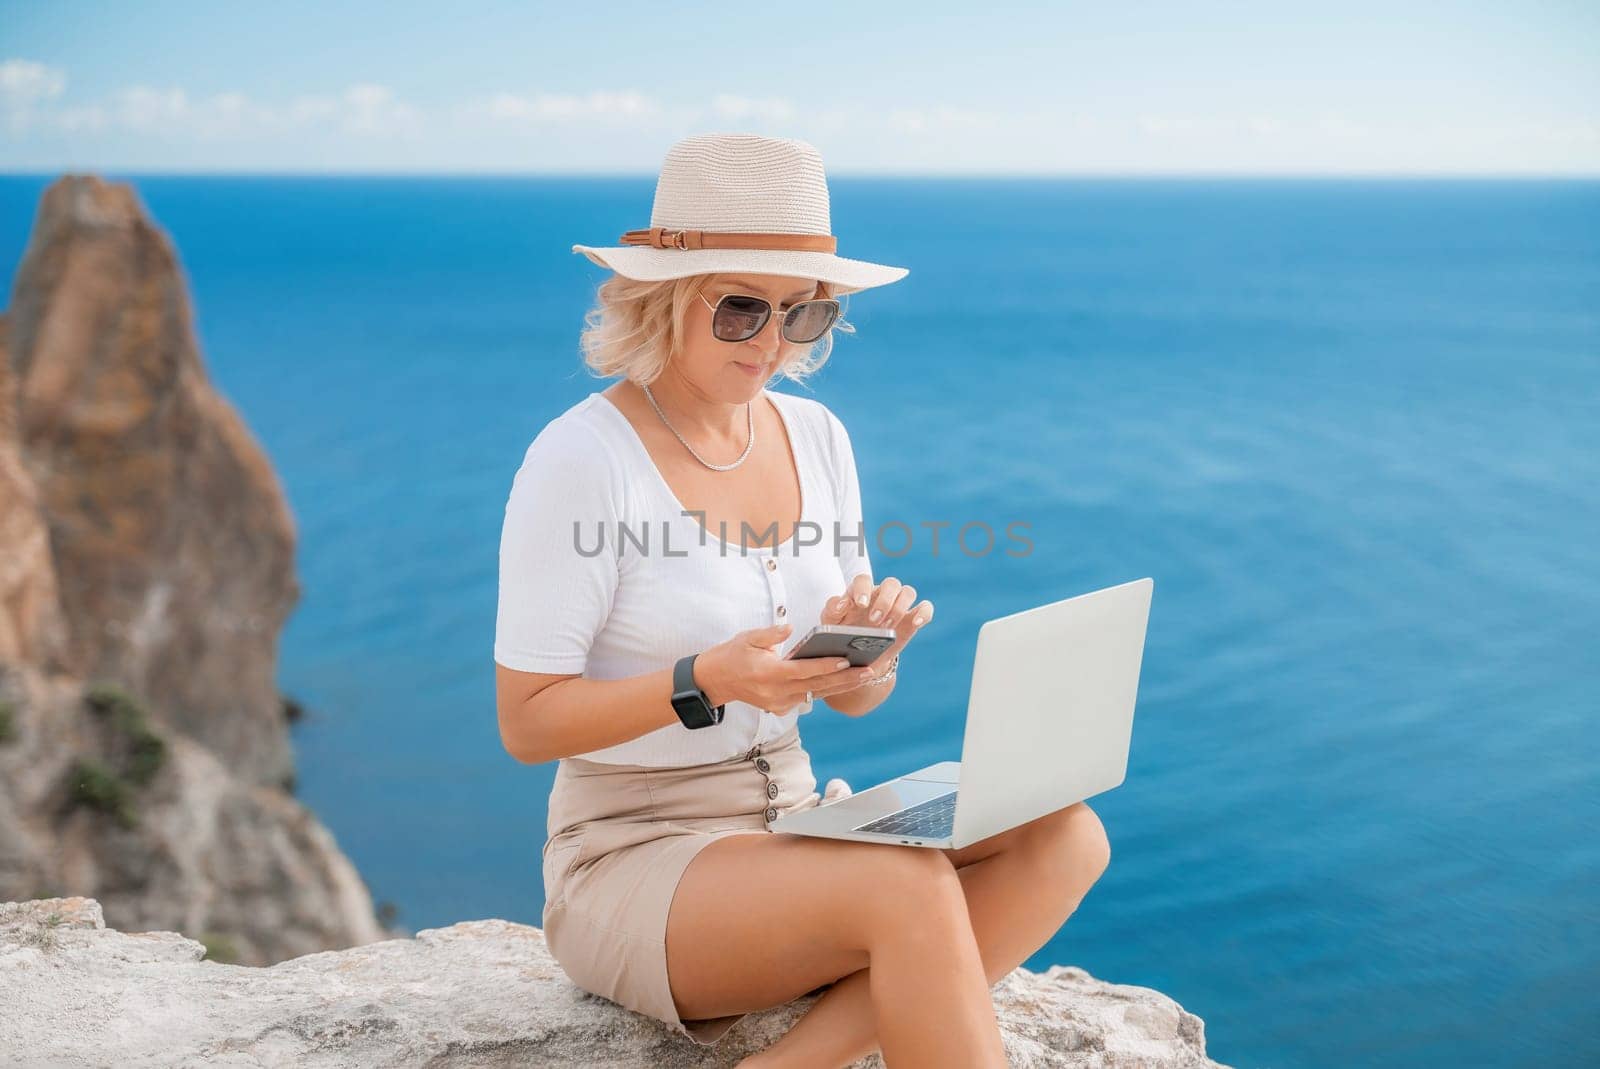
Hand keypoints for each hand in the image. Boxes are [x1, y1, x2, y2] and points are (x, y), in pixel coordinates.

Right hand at [694, 623, 876, 715]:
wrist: (716, 681)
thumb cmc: (733, 654)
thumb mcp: (748, 637)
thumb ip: (771, 633)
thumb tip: (790, 628)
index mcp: (769, 674)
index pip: (804, 670)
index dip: (827, 666)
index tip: (848, 659)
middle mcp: (776, 693)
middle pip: (818, 686)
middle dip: (846, 679)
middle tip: (871, 670)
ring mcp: (779, 704)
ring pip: (816, 694)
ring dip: (842, 686)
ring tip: (867, 674)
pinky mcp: (781, 708)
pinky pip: (808, 697)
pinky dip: (826, 688)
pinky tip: (846, 679)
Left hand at [820, 573, 933, 672]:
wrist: (859, 656)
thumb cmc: (842, 633)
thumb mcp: (831, 623)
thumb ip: (832, 608)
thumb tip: (842, 603)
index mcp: (860, 592)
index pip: (863, 580)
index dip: (863, 589)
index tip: (861, 605)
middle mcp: (881, 594)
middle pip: (890, 583)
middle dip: (885, 601)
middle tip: (875, 621)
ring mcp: (898, 605)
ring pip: (908, 592)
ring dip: (900, 607)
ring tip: (888, 627)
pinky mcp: (912, 619)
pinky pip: (925, 607)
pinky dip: (923, 612)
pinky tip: (916, 623)